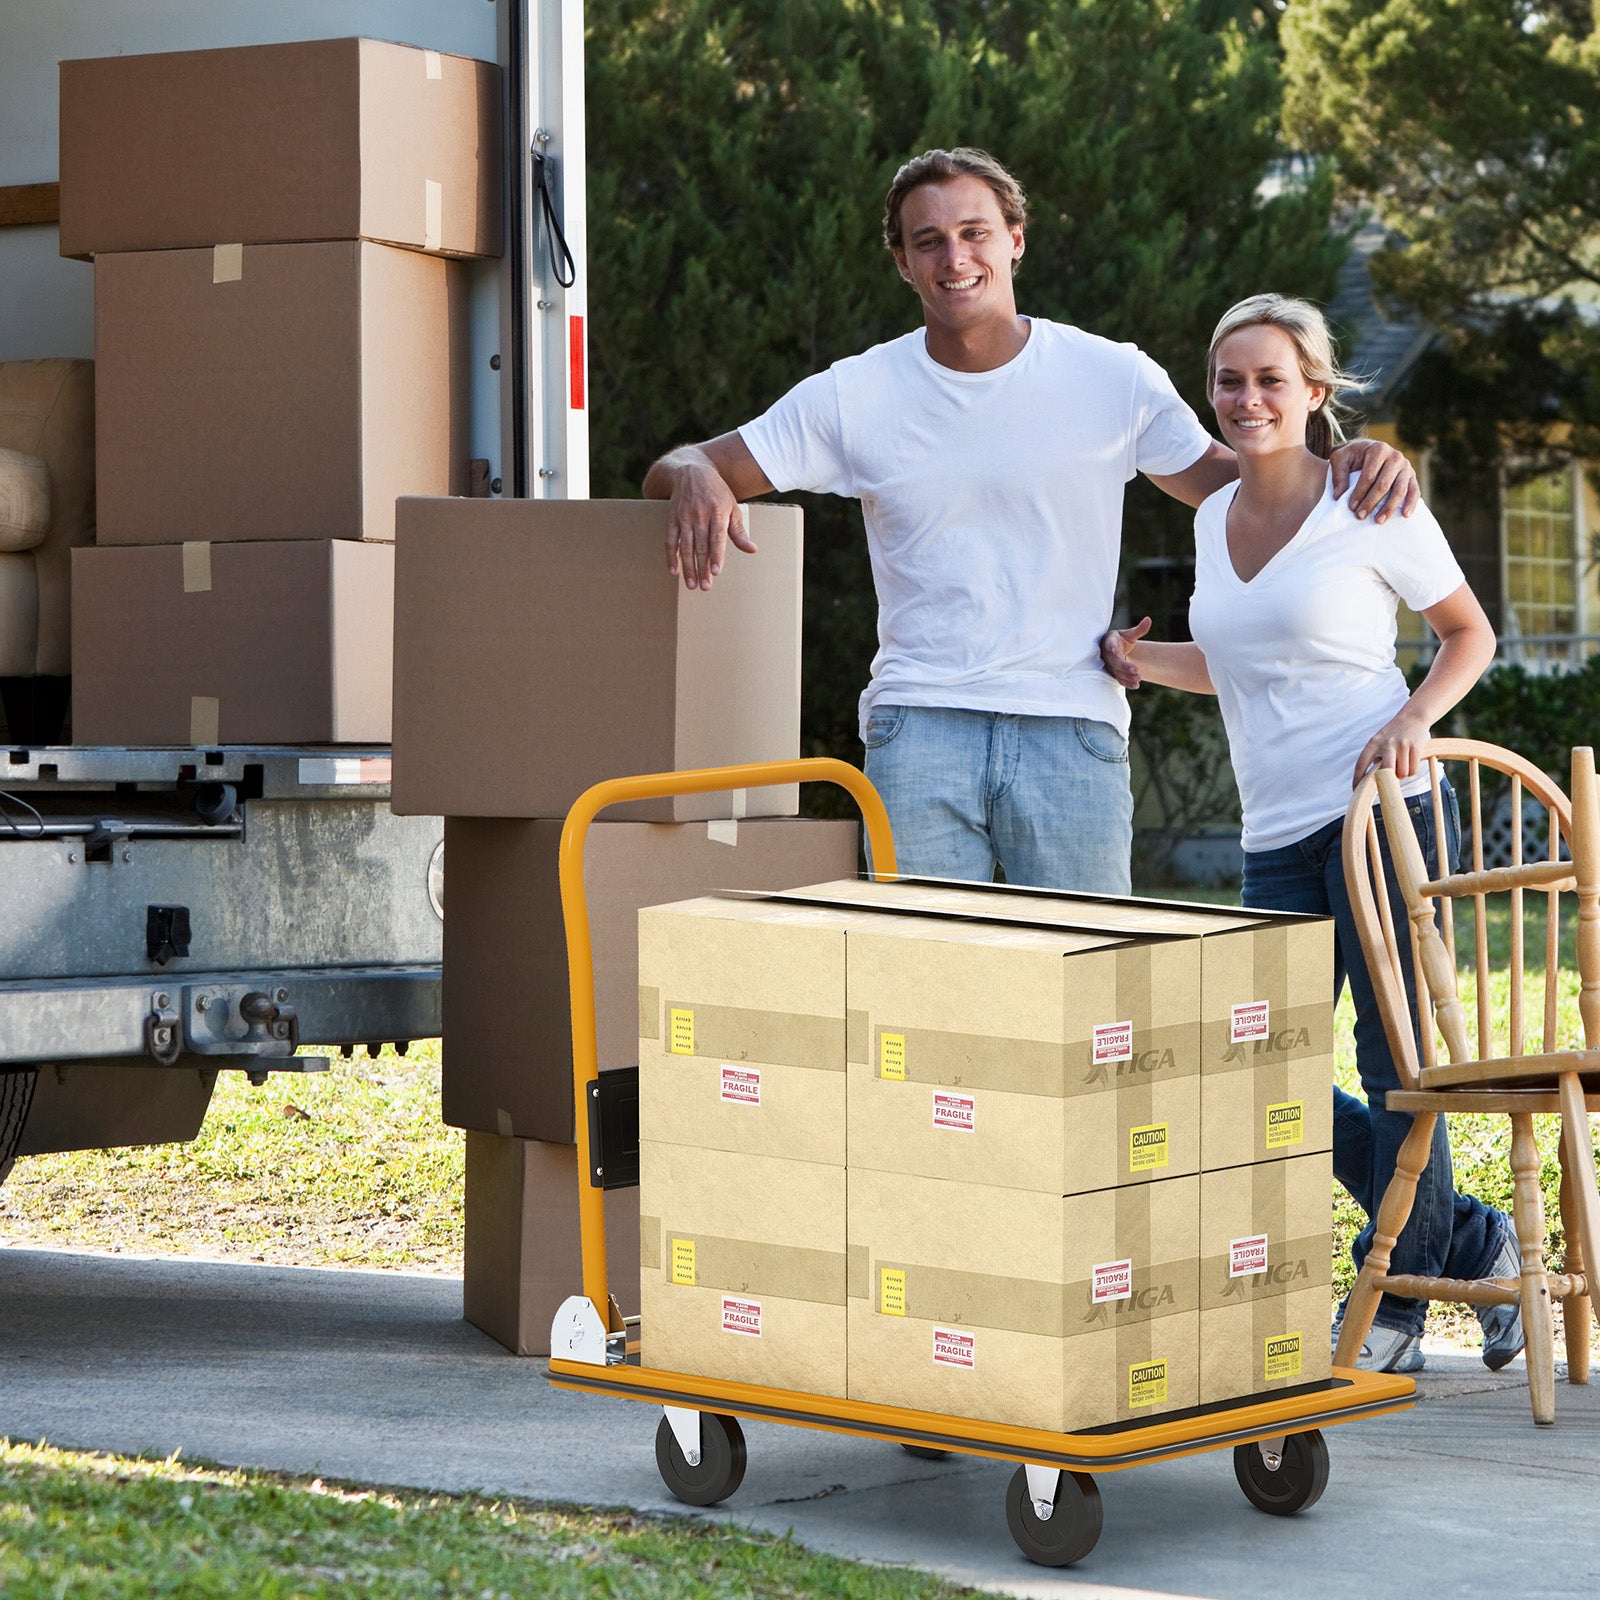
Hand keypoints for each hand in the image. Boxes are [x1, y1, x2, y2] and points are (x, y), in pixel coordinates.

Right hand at [664, 456, 757, 590]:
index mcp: (717, 512)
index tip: (716, 572)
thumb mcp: (732, 507)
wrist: (691, 471)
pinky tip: (673, 570)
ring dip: (687, 567)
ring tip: (691, 585)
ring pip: (685, 546)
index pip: (716, 538)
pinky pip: (670, 540)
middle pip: (700, 546)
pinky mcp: (671, 518)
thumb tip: (752, 550)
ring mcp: (684, 517)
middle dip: (702, 568)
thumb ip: (738, 531)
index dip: (716, 556)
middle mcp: (699, 515)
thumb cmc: (717, 493)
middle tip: (705, 587)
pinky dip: (671, 556)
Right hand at [1100, 616, 1150, 688]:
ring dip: (1127, 676)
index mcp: (1110, 642)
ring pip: (1117, 672)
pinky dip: (1127, 683)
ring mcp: (1110, 665)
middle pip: (1115, 662)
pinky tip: (1136, 685)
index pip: (1109, 645)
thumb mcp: (1128, 634)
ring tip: (1138, 678)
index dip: (1111, 647)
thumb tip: (1149, 620)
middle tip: (1135, 669)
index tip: (1114, 650)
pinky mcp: (1113, 673)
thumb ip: (1138, 629)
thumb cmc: (1120, 640)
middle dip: (1124, 666)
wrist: (1112, 651)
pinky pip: (1119, 679)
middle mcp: (1108, 655)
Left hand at [1330, 439, 1419, 523]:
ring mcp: (1406, 467)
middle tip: (1360, 516)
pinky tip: (1404, 515)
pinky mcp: (1412, 477)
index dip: (1360, 492)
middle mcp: (1395, 457)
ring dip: (1389, 507)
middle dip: (1371, 502)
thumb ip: (1338, 475)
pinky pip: (1414, 491)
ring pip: (1400, 490)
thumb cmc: (1352, 456)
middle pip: (1384, 484)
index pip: (1369, 475)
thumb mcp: (1340, 459)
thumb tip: (1338, 496)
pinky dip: (1411, 503)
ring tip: (1378, 521)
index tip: (1351, 507)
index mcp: (1378, 450)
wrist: (1367, 451)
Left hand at [1352, 708, 1430, 788]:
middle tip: (1389, 780)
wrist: (1413, 716)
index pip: (1361, 763)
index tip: (1356, 790)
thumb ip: (1374, 757)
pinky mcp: (1415, 746)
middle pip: (1385, 772)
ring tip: (1402, 766)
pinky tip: (1410, 763)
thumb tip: (1369, 780)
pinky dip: (1411, 771)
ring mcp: (1402, 745)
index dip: (1357, 778)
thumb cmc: (1393, 734)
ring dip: (1402, 775)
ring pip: (1401, 773)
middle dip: (1388, 780)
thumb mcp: (1379, 741)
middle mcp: (1386, 744)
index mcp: (1373, 743)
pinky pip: (1412, 769)